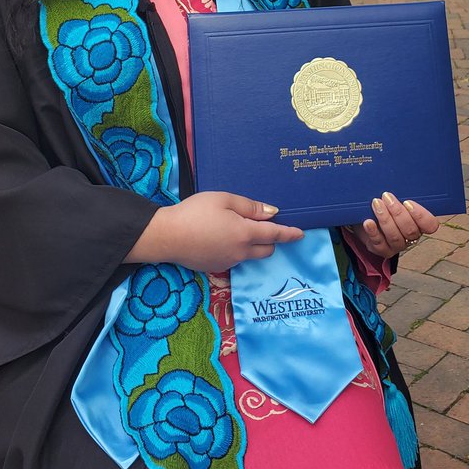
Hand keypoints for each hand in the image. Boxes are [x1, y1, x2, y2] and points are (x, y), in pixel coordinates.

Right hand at [126, 191, 303, 273]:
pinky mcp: (215, 268)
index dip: (289, 234)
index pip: (275, 235)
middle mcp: (241, 252)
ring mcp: (228, 263)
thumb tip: (271, 213)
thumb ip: (249, 207)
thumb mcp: (223, 199)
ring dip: (251, 245)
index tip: (301, 234)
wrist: (166, 236)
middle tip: (259, 224)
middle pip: (267, 250)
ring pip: (250, 255)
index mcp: (245, 233)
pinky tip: (216, 238)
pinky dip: (234, 250)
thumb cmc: (195, 211)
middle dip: (270, 240)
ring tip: (231, 228)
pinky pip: (233, 259)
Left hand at [350, 192, 438, 258]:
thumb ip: (402, 191)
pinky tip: (368, 222)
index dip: (421, 215)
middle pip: (410, 230)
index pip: (430, 225)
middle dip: (398, 213)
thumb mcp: (396, 197)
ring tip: (376, 203)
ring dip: (385, 219)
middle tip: (386, 197)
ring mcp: (397, 245)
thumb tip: (399, 173)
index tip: (408, 202)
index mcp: (420, 223)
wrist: (365, 217)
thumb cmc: (385, 204)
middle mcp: (411, 237)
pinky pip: (379, 244)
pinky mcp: (382, 250)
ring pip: (395, 237)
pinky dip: (373, 232)